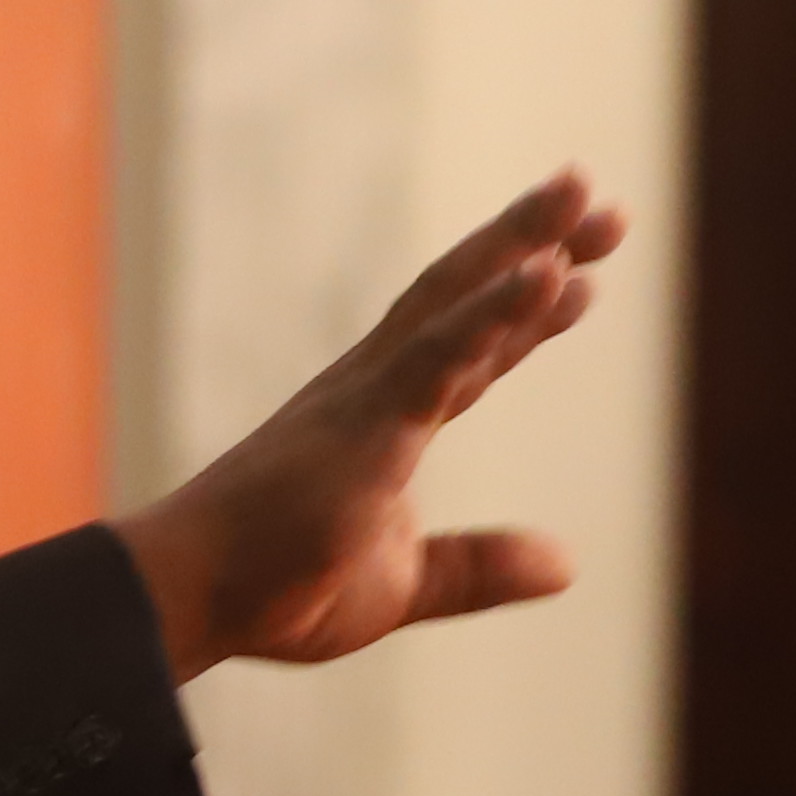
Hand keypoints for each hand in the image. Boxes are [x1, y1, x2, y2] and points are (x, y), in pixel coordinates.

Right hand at [112, 171, 615, 677]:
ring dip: (523, 242)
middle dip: (536, 242)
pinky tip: (548, 271)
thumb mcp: (404, 584)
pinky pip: (440, 354)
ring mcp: (367, 396)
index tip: (584, 270)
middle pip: (466, 296)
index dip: (527, 308)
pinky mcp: (363, 421)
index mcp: (382, 422)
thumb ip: (478, 568)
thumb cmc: (271, 588)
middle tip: (605, 202)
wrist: (191, 600)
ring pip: (455, 299)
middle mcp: (375, 389)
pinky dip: (495, 311)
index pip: (471, 351)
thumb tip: (567, 565)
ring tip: (585, 194)